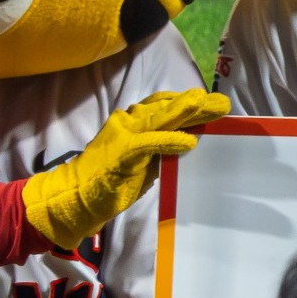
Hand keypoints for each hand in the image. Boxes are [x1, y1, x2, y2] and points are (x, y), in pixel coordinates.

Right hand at [22, 89, 229, 247]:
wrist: (75, 196)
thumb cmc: (110, 181)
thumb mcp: (142, 162)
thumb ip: (161, 150)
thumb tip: (189, 142)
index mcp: (132, 123)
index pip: (162, 106)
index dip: (186, 102)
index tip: (209, 101)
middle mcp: (128, 123)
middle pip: (166, 109)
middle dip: (195, 104)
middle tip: (221, 102)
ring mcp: (123, 136)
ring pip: (158, 119)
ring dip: (184, 112)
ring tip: (206, 105)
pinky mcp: (121, 154)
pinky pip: (148, 144)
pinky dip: (169, 141)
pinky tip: (189, 141)